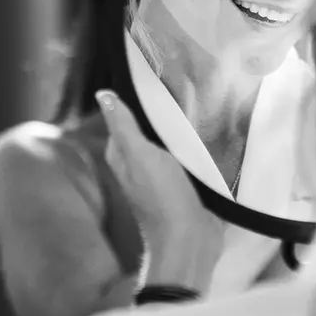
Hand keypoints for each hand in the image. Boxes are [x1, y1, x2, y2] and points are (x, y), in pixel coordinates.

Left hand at [96, 89, 224, 292]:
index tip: (159, 75)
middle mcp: (140, 163)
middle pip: (151, 127)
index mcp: (124, 155)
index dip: (140, 97)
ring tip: (202, 102)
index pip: (127, 115)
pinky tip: (211, 131)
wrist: (191, 240)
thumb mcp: (140, 156)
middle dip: (165, 110)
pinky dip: (198, 144)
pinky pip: (190, 156)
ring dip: (184, 127)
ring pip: (172, 140)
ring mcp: (165, 174)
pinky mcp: (187, 183)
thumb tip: (104, 93)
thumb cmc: (162, 198)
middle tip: (186, 84)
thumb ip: (123, 126)